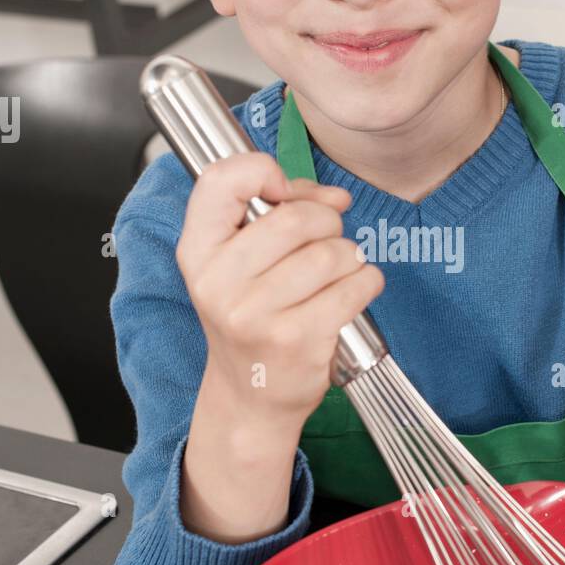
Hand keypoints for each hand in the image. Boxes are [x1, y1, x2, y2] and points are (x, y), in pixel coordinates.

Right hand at [176, 152, 384, 424]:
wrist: (249, 394)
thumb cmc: (250, 316)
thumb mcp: (239, 261)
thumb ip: (278, 211)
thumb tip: (335, 197)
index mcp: (198, 251)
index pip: (220, 181)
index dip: (261, 170)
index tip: (283, 190)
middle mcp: (218, 282)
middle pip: (294, 219)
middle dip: (326, 222)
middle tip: (326, 239)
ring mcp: (255, 315)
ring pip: (329, 253)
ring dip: (349, 255)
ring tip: (339, 270)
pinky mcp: (296, 339)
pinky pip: (354, 287)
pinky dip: (365, 282)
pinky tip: (352, 290)